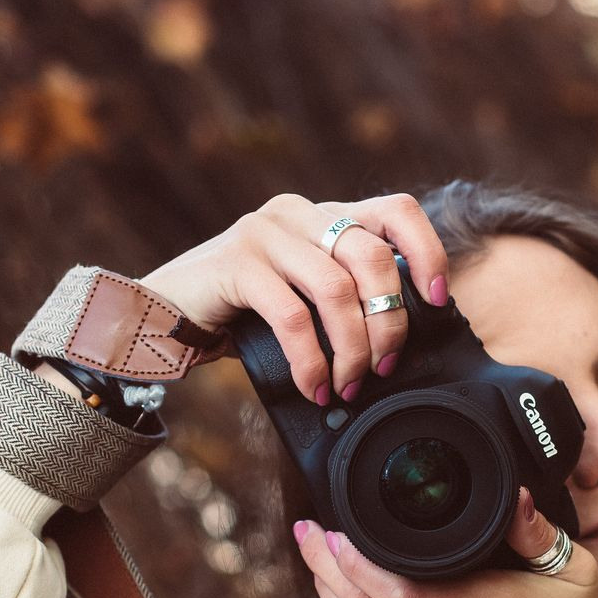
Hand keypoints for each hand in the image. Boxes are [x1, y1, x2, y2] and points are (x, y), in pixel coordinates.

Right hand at [133, 192, 450, 404]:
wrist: (159, 316)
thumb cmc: (240, 317)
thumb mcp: (302, 299)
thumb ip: (343, 299)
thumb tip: (400, 341)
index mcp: (323, 215)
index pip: (396, 212)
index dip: (427, 252)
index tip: (438, 299)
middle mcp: (298, 213)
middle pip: (371, 257)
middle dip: (387, 322)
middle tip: (385, 366)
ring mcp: (264, 233)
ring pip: (336, 289)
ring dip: (351, 349)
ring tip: (348, 385)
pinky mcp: (236, 263)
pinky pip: (293, 317)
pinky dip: (312, 361)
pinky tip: (314, 386)